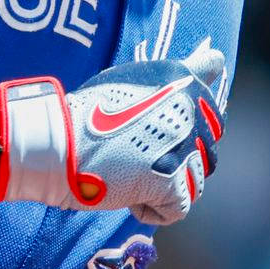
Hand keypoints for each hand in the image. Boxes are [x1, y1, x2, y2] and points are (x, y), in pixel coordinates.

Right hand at [0, 46, 225, 225]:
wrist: (58, 143)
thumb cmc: (84, 115)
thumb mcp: (128, 80)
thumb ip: (168, 80)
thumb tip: (211, 59)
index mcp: (177, 76)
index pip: (211, 68)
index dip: (200, 95)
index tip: (186, 107)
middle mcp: (188, 106)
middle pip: (208, 141)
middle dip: (180, 155)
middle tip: (142, 156)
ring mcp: (183, 144)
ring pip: (195, 178)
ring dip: (166, 184)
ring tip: (132, 174)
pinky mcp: (171, 180)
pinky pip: (177, 208)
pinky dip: (153, 209)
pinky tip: (128, 195)